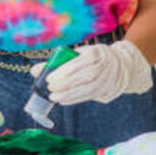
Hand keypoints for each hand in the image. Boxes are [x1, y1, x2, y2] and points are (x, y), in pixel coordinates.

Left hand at [30, 41, 152, 104]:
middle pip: (83, 77)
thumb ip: (58, 61)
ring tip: (54, 98)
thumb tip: (34, 70)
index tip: (50, 78)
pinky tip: (63, 101)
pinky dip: (75, 99)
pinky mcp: (105, 90)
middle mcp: (103, 67)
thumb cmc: (92, 57)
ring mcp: (106, 79)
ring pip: (87, 89)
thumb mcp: (79, 54)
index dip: (64, 72)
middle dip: (65, 84)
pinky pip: (89, 96)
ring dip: (69, 95)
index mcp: (95, 53)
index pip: (78, 63)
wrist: (121, 65)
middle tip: (50, 89)